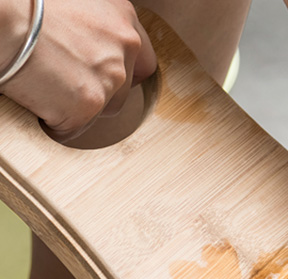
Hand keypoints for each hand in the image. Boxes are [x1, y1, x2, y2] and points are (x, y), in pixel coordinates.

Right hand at [0, 0, 155, 140]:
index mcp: (123, 20)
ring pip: (103, 111)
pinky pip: (76, 127)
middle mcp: (124, 49)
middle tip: (67, 79)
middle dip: (99, 91)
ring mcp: (109, 79)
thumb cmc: (27, 6)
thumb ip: (99, 26)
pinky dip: (57, 121)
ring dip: (80, 106)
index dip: (123, 73)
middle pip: (124, 91)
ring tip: (49, 84)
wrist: (0, 19)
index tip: (104, 75)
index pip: (143, 62)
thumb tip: (95, 45)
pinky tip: (39, 99)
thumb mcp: (76, 4)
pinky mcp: (88, 105)